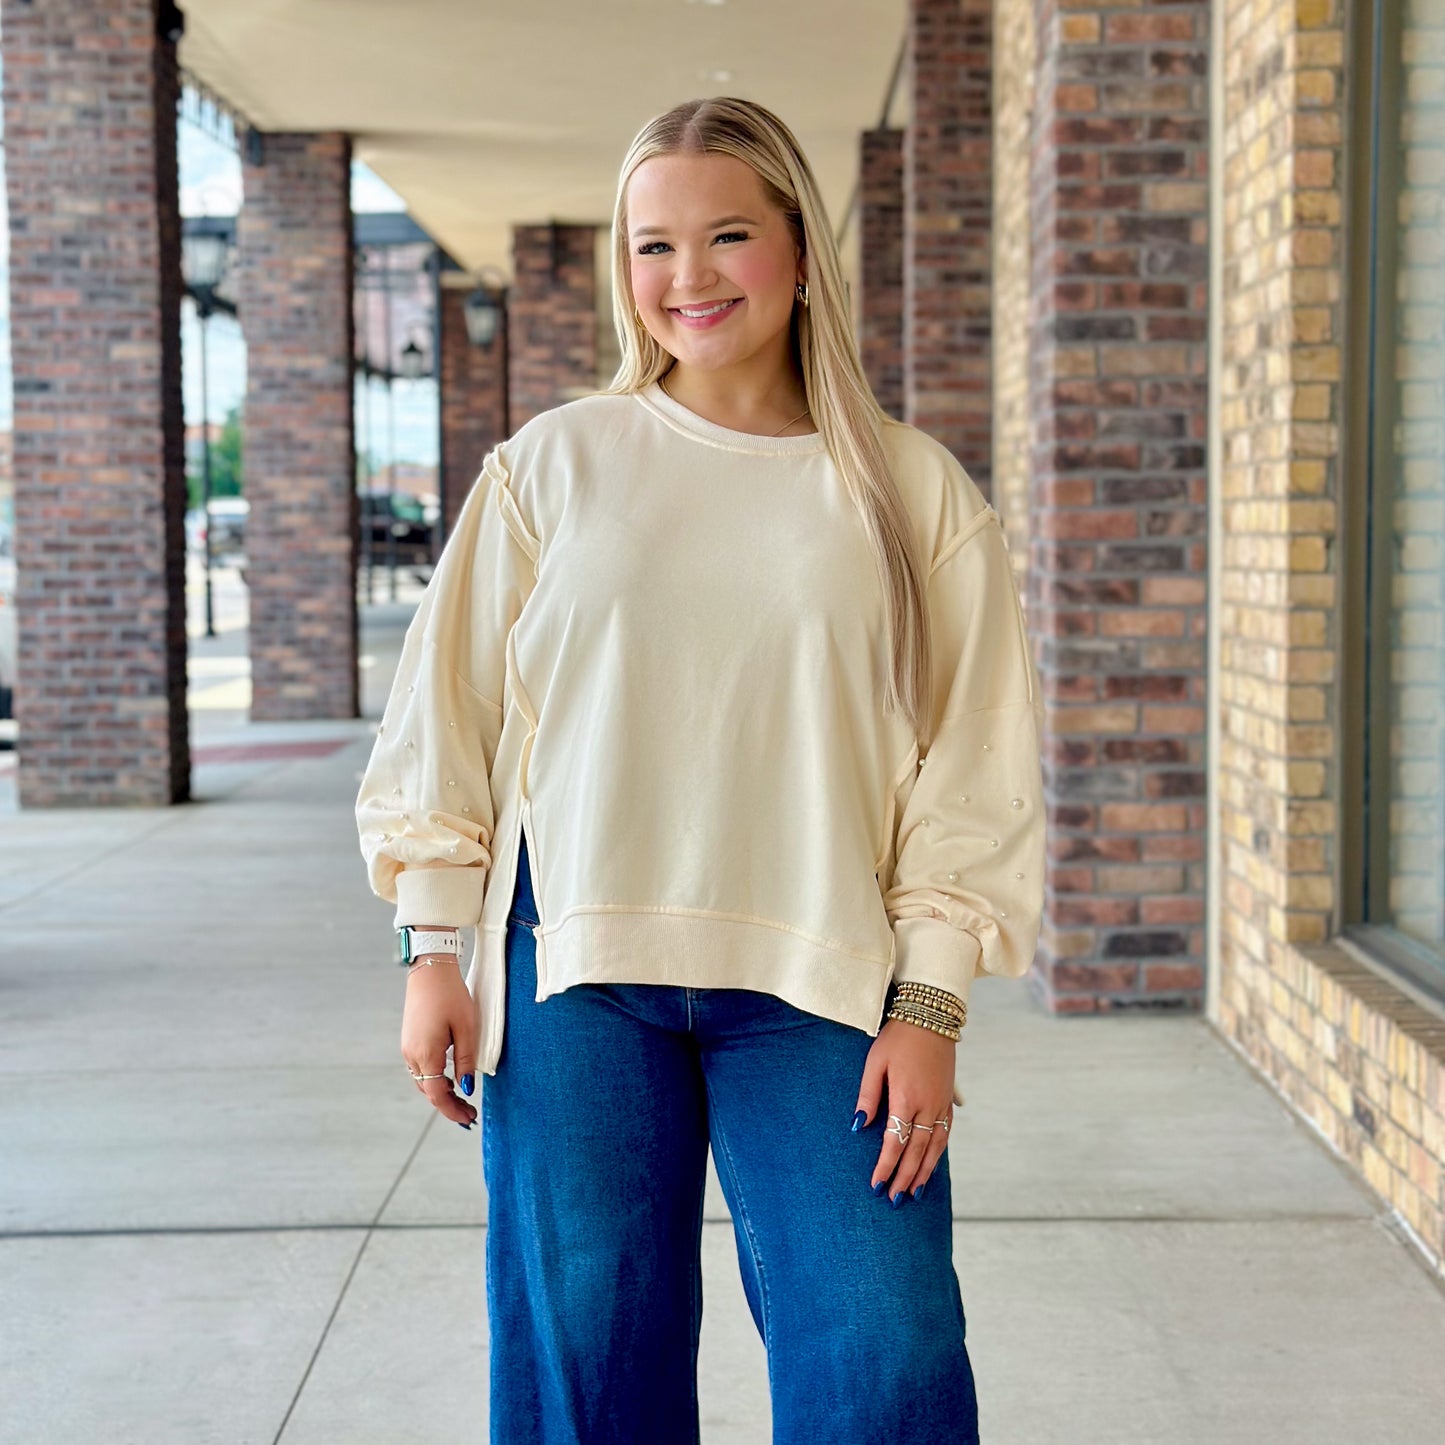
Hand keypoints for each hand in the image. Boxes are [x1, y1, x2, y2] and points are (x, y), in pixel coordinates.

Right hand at [401, 956, 478, 1128]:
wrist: (430, 970)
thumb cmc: (451, 995)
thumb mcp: (466, 1028)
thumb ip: (466, 1060)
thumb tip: (466, 1088)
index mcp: (426, 1054)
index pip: (438, 1095)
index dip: (453, 1111)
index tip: (469, 1119)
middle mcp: (412, 1055)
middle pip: (429, 1091)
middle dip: (448, 1105)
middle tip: (470, 1113)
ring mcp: (407, 1047)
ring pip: (423, 1081)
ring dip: (440, 1092)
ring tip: (462, 1097)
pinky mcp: (409, 1040)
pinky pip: (420, 1068)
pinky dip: (433, 1078)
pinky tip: (449, 1076)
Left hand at [854, 1018, 955, 1202]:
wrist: (931, 1017)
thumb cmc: (898, 1038)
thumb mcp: (875, 1063)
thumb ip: (868, 1096)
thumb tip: (859, 1127)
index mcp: (907, 1098)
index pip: (895, 1143)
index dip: (886, 1167)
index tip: (876, 1185)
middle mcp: (928, 1106)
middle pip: (916, 1152)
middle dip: (905, 1178)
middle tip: (894, 1200)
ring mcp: (941, 1103)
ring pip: (935, 1147)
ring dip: (924, 1172)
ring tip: (915, 1193)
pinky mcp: (948, 1098)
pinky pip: (945, 1133)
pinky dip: (938, 1152)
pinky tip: (931, 1163)